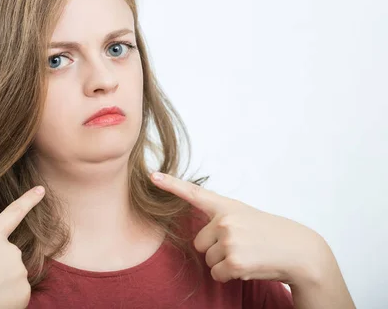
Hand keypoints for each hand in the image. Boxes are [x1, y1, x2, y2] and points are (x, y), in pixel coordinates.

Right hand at [0, 186, 45, 308]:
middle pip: (10, 261)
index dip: (28, 200)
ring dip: (2, 290)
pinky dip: (8, 303)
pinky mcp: (24, 291)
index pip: (13, 213)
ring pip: (15, 281)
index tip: (41, 189)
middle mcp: (9, 249)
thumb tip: (7, 274)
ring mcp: (19, 269)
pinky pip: (19, 298)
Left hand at [150, 172, 328, 284]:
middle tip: (241, 245)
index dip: (170, 184)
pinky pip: (217, 274)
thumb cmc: (269, 234)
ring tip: (248, 254)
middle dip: (215, 249)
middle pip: (199, 242)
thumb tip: (199, 236)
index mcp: (226, 206)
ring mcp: (229, 239)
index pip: (193, 192)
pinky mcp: (233, 260)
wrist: (298, 250)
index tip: (152, 175)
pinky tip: (249, 266)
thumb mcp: (244, 217)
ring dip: (224, 263)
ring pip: (208, 260)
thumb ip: (220, 219)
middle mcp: (224, 219)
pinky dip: (230, 275)